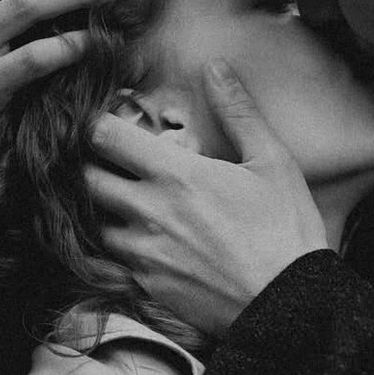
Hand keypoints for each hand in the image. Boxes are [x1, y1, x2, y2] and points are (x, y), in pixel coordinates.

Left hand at [86, 60, 328, 335]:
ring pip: (91, 223)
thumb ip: (238, 112)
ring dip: (96, 208)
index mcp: (175, 174)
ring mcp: (143, 253)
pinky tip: (130, 239)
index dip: (93, 121)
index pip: (103, 135)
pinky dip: (111, 247)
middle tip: (97, 157)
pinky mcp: (146, 287)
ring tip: (112, 198)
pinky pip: (109, 261)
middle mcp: (148, 212)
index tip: (101, 118)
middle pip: (84, 179)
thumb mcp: (273, 162)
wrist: (289, 306)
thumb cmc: (286, 232)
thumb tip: (215, 67)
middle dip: (84, 164)